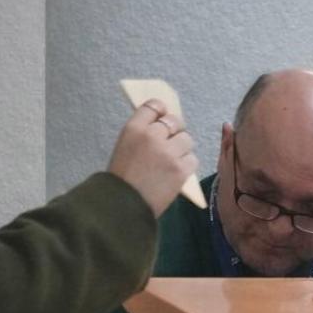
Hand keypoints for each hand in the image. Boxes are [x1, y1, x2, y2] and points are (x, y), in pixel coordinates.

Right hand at [108, 100, 199, 217]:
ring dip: (181, 148)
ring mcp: (169, 152)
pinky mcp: (181, 169)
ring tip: (171, 160)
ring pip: (187, 140)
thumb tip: (162, 124)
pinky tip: (175, 172)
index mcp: (134, 129)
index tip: (162, 118)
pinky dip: (186, 165)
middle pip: (175, 121)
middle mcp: (152, 136)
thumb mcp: (124, 147)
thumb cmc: (121, 178)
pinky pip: (192, 159)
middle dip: (174, 130)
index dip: (161, 111)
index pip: (154, 106)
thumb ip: (142, 133)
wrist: (123, 206)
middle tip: (170, 142)